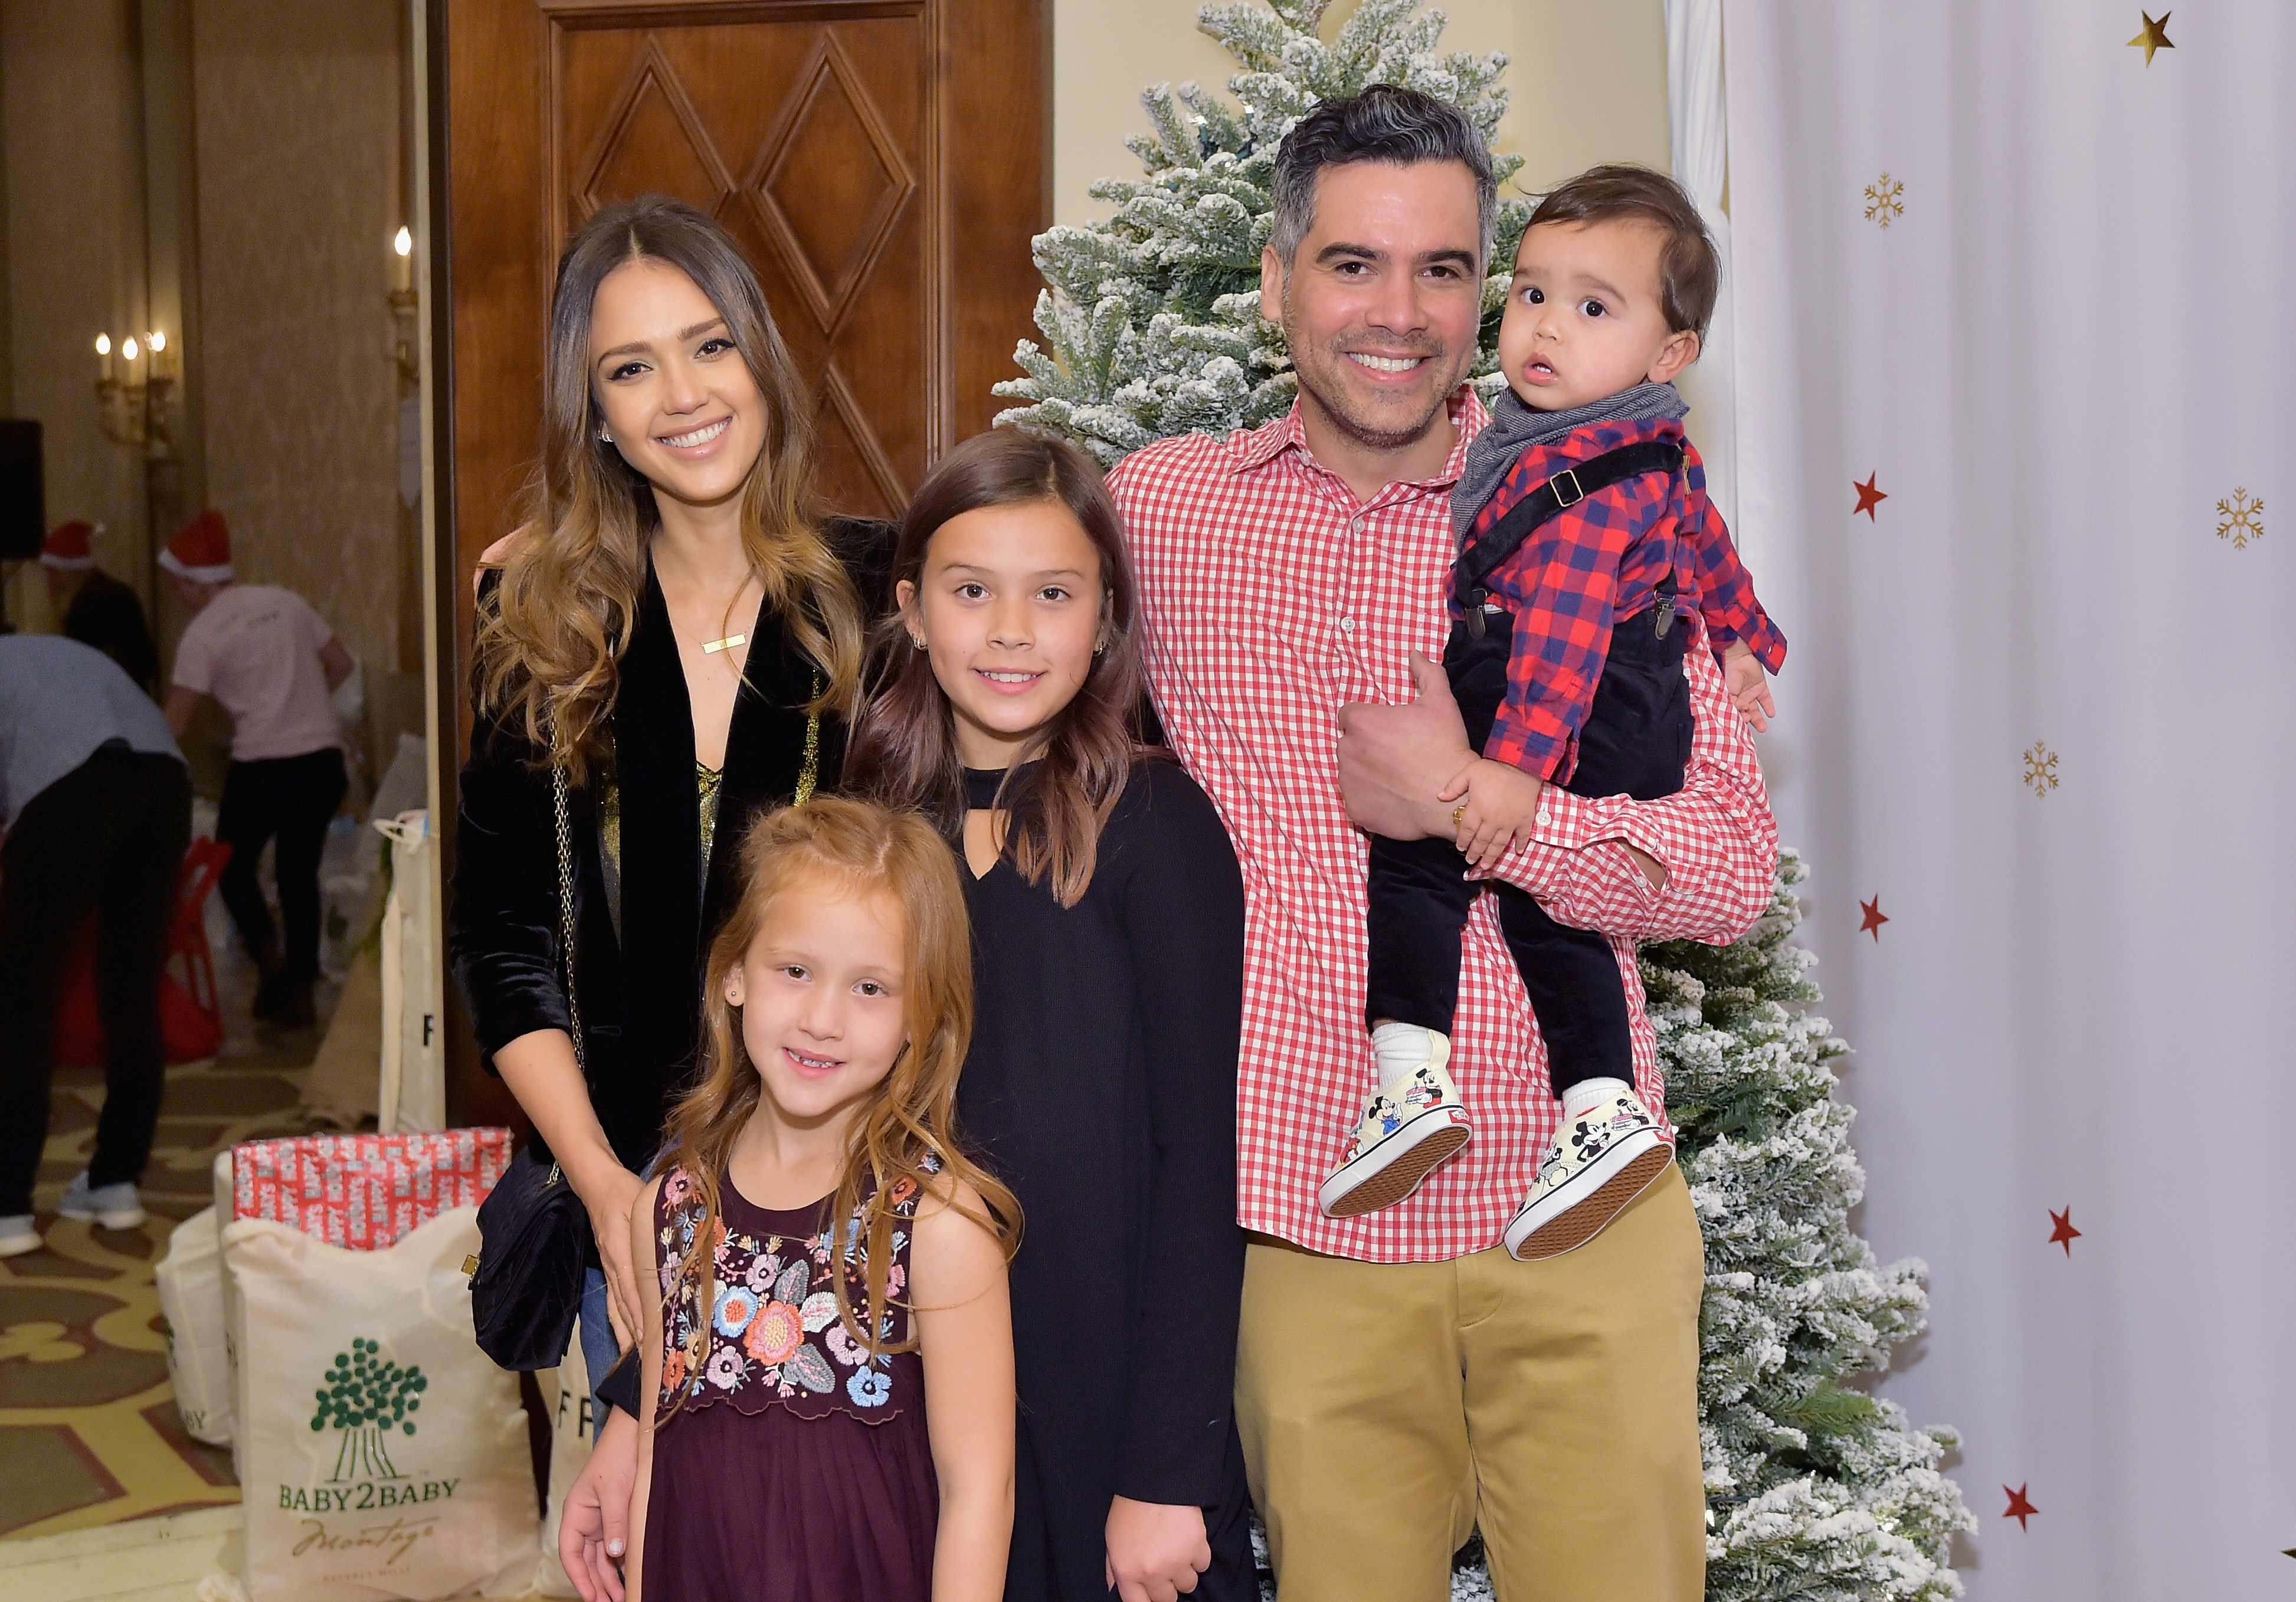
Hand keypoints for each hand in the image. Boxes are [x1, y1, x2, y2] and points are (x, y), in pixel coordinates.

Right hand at [559, 1405, 637, 1601]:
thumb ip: (614, 1521)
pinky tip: (630, 1575)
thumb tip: (614, 1552)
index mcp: (576, 1514)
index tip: (591, 1596)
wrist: (633, 1434)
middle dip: (597, 1584)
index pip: (571, 1553)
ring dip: (610, 1577)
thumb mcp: (614, 1490)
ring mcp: (601, 1520)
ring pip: (602, 1557)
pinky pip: (616, 1545)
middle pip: (587, 1561)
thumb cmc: (616, 1457)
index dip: (578, 1577)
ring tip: (622, 1597)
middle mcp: (585, 1521)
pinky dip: (621, 1561)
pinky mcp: (617, 1517)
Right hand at [578, 1163, 645, 1352]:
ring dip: (627, 1331)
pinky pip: (613, 1299)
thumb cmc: (626, 1192)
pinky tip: (626, 1337)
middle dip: (635, 1331)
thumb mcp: (644, 1201)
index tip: (649, 1333)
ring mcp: (609, 1268)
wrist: (598, 1186)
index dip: (640, 1311)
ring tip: (636, 1357)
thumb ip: (663, 1219)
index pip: (630, 1286)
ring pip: (616, 1306)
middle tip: (649, 1356)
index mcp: (620, 1249)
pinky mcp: (610, 1268)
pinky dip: (619, 1320)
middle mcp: (612, 1264)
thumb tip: (687, 1236)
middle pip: (623, 1304)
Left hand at [1105, 1496, 1210, 1601]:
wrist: (1155, 1480)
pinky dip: (1198, 1555)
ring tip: (1177, 1550)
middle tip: (1165, 1567)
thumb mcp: (1112, 1539)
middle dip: (1167, 1586)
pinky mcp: (1197, 1549)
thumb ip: (1114, 1569)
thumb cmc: (1130, 1507)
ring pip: (1188, 1584)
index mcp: (1127, 1571)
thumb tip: (1115, 1589)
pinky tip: (1188, 1540)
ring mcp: (1176, 1562)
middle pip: (1167, 1599)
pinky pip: (1203, 1565)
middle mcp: (1152, 1573)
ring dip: (1184, 1571)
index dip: (1147, 1600)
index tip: (1152, 1591)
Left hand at [1336, 653, 1478, 839]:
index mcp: (1361, 721)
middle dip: (1367, 746)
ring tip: (1397, 777)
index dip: (1369, 721)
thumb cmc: (1444, 747)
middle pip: (1349, 742)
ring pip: (1351, 771)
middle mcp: (1346, 750)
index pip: (1350, 715)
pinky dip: (1369, 797)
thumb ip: (1426, 672)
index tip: (1389, 730)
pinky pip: (1356, 797)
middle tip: (1397, 754)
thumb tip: (1414, 654)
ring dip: (1366, 771)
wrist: (1452, 799)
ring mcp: (1347, 782)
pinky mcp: (1353, 807)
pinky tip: (1393, 795)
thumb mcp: (1441, 702)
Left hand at [1442, 758, 1543, 870]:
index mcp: (1478, 809)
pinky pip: (1523, 836)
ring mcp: (1510, 822)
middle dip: (1475, 852)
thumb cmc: (1495, 769)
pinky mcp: (1525, 820)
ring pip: (1499, 844)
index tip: (1460, 848)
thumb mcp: (1470, 772)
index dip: (1463, 840)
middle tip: (1470, 860)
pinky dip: (1520, 845)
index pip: (1468, 830)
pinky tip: (1517, 853)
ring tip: (1486, 865)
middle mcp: (1493, 820)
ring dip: (1492, 856)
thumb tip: (1439, 797)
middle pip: (1482, 840)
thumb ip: (1454, 786)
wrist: (1523, 765)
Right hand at [1721, 641, 1774, 732]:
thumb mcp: (1725, 691)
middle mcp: (1738, 696)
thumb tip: (1738, 714)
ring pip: (1755, 709)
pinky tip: (1771, 714)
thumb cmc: (1726, 669)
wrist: (1737, 655)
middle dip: (1749, 720)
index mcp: (1728, 697)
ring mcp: (1749, 691)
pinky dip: (1769, 706)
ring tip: (1763, 727)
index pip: (1733, 712)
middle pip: (1744, 713)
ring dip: (1759, 719)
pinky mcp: (1759, 686)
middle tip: (1751, 724)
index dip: (1738, 718)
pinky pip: (1765, 698)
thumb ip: (1731, 704)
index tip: (1742, 721)